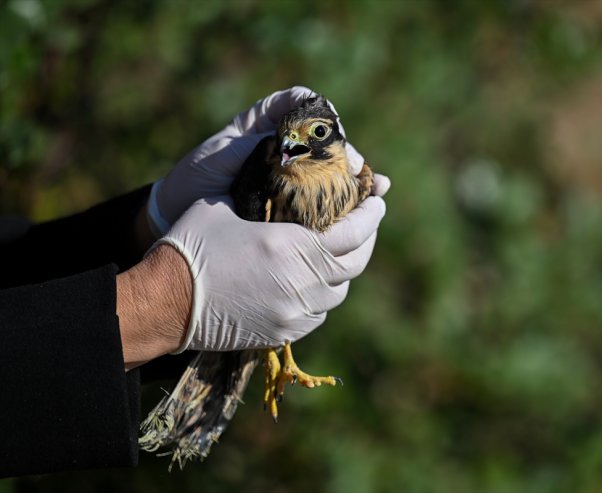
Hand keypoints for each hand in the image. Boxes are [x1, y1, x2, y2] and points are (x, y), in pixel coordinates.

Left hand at [147, 86, 365, 234]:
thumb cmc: (195, 182)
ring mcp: (295, 181)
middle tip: (359, 170)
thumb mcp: (219, 156)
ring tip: (376, 190)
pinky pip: (327, 205)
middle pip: (329, 143)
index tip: (333, 129)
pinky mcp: (298, 211)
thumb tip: (292, 142)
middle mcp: (287, 149)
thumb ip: (253, 144)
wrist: (178, 219)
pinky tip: (368, 209)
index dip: (323, 114)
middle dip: (349, 154)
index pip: (304, 107)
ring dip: (358, 182)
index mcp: (267, 126)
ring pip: (335, 175)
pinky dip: (349, 207)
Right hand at [152, 193, 386, 352]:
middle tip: (365, 222)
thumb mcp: (228, 205)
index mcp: (293, 247)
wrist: (163, 302)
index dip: (371, 214)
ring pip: (338, 292)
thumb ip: (265, 196)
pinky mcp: (282, 334)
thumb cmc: (192, 245)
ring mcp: (294, 313)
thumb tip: (283, 176)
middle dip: (366, 241)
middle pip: (354, 264)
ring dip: (343, 269)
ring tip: (338, 250)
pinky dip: (322, 294)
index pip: (354, 232)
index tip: (378, 199)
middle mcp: (302, 284)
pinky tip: (312, 280)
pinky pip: (318, 314)